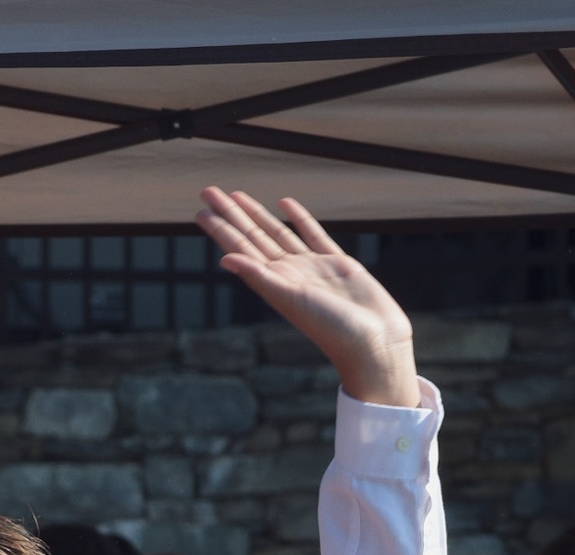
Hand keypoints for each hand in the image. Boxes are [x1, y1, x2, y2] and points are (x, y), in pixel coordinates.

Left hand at [196, 189, 417, 407]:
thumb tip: (225, 260)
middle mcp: (289, 274)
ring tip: (237, 195)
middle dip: (231, 214)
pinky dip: (299, 218)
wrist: (372, 343)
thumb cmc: (331, 329)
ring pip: (278, 233)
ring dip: (257, 215)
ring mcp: (312, 268)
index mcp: (274, 283)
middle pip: (253, 237)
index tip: (202, 211)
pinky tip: (285, 203)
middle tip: (208, 192)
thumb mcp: (291, 301)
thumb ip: (261, 278)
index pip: (241, 249)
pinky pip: (313, 235)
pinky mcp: (337, 263)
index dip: (221, 230)